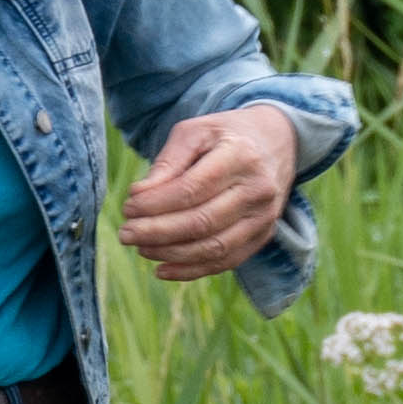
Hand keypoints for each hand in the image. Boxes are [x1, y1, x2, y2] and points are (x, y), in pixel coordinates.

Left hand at [119, 102, 298, 283]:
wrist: (276, 142)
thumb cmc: (225, 136)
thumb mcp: (195, 132)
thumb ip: (167, 162)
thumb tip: (139, 197)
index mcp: (240, 156)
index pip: (191, 189)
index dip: (155, 204)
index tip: (128, 207)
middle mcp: (258, 189)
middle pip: (202, 222)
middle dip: (157, 232)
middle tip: (126, 234)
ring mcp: (264, 217)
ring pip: (213, 247)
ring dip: (171, 253)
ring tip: (141, 248)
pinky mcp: (263, 236)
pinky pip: (226, 262)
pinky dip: (191, 271)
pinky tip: (162, 269)